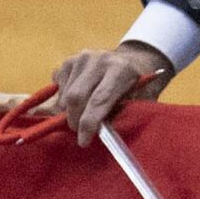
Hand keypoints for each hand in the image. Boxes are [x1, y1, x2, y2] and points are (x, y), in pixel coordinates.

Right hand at [42, 41, 171, 146]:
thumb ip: (122, 115)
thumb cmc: (139, 87)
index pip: (99, 100)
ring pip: (65, 94)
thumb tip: (101, 135)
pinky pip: (58, 85)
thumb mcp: (141, 101)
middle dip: (74, 120)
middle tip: (78, 131)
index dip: (88, 124)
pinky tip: (78, 99)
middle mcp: (101, 60)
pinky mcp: (70, 59)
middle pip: (76, 97)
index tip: (83, 141)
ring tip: (81, 115)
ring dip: (68, 111)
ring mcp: (83, 57)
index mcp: (122, 70)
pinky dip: (63, 98)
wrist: (134, 60)